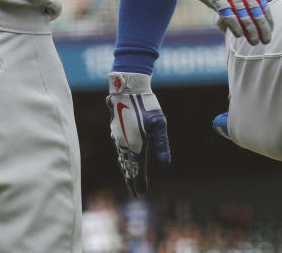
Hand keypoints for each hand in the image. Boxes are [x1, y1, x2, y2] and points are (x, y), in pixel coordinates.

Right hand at [107, 72, 170, 196]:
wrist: (127, 87)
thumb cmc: (146, 104)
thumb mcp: (159, 123)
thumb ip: (162, 144)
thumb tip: (166, 163)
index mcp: (135, 145)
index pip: (137, 169)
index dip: (139, 182)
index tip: (141, 194)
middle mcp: (123, 143)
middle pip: (127, 167)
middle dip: (132, 180)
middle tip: (135, 193)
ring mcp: (117, 136)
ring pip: (122, 158)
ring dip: (126, 170)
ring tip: (130, 179)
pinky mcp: (115, 128)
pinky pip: (118, 149)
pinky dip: (122, 158)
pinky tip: (124, 159)